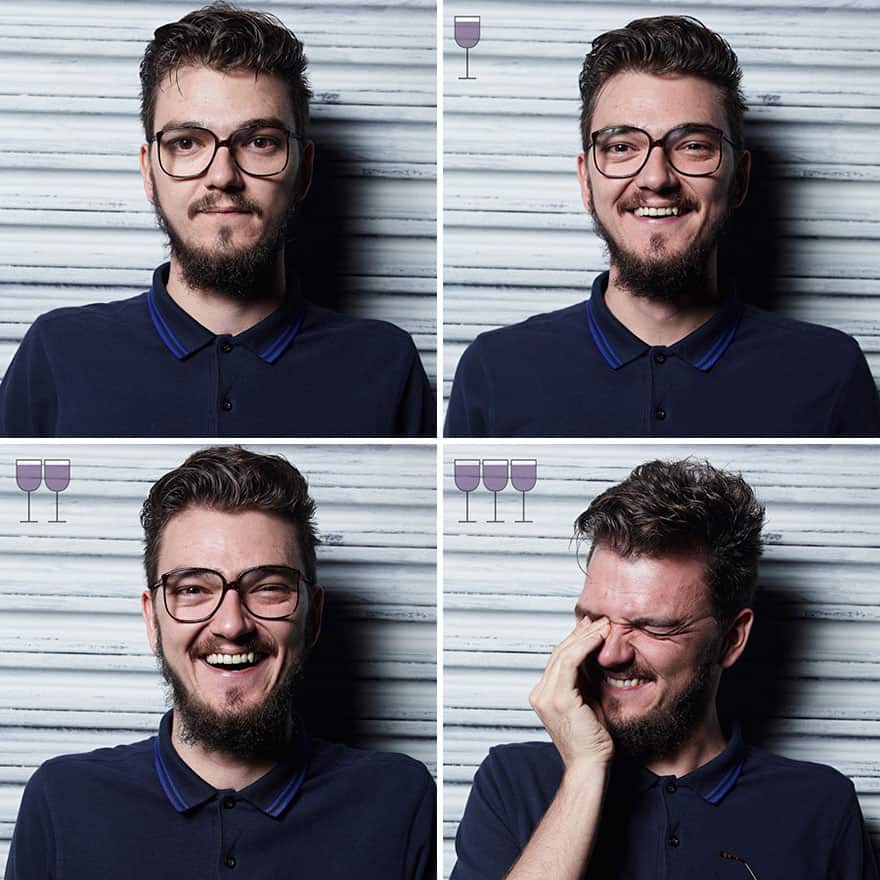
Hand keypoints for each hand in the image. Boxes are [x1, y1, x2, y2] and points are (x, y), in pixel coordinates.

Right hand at [529, 616, 613, 771]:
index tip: (592, 627)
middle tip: (600, 620)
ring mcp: (546, 696)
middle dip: (581, 633)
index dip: (576, 640)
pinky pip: (569, 663)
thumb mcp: (588, 702)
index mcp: (544, 695)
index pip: (558, 659)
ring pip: (563, 654)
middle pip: (559, 653)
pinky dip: (584, 647)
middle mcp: (540, 694)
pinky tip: (598, 638)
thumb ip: (585, 681)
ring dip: (585, 636)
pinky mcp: (559, 698)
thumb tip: (593, 655)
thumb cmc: (592, 741)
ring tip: (603, 626)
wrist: (590, 766)